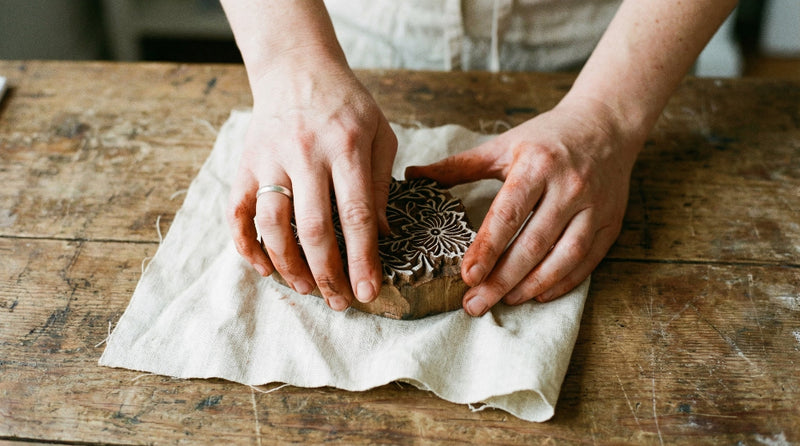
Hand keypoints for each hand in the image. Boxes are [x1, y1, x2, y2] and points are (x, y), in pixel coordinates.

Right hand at [226, 53, 396, 310]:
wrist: (297, 69)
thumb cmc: (347, 106)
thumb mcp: (380, 134)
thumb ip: (380, 184)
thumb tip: (380, 237)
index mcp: (346, 147)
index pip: (356, 214)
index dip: (362, 258)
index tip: (368, 291)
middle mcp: (305, 154)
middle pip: (313, 228)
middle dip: (327, 273)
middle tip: (340, 302)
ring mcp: (270, 159)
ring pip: (272, 224)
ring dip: (287, 265)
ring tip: (305, 289)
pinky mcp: (245, 164)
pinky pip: (237, 212)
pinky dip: (246, 245)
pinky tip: (262, 268)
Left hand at [406, 98, 641, 314]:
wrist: (607, 123)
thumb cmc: (548, 137)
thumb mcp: (503, 146)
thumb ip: (458, 166)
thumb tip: (412, 175)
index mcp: (537, 165)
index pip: (508, 213)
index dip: (487, 248)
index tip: (467, 276)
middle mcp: (569, 187)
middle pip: (533, 243)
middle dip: (502, 279)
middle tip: (475, 304)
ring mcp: (594, 206)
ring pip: (564, 257)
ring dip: (532, 285)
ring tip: (505, 301)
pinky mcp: (611, 222)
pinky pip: (588, 261)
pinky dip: (563, 282)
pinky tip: (538, 294)